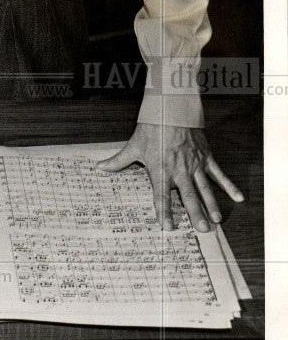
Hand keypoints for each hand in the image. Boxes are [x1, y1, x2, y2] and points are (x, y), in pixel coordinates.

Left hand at [97, 122, 243, 231]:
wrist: (169, 109)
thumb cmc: (150, 128)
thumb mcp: (133, 145)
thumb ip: (118, 161)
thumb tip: (100, 168)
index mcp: (160, 170)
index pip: (161, 196)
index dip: (164, 212)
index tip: (168, 227)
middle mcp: (179, 170)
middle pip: (188, 196)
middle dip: (195, 214)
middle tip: (203, 230)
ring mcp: (194, 164)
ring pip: (204, 188)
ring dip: (211, 204)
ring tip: (216, 220)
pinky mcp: (205, 156)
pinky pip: (219, 173)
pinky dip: (229, 185)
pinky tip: (239, 198)